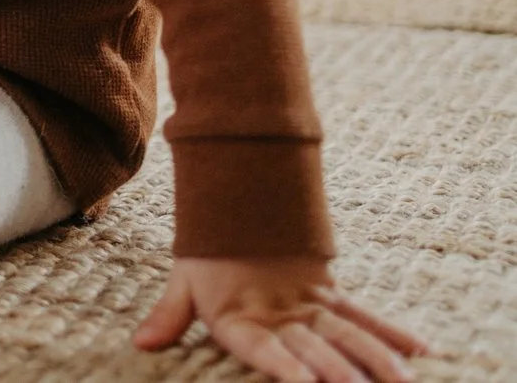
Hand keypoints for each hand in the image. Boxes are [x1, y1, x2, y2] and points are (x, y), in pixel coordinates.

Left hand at [134, 257, 426, 381]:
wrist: (238, 199)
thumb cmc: (208, 254)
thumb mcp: (184, 281)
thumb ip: (169, 316)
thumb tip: (140, 344)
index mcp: (241, 314)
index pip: (263, 345)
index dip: (282, 364)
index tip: (304, 382)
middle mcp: (280, 311)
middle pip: (314, 343)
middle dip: (339, 369)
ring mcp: (310, 302)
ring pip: (349, 331)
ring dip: (377, 357)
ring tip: (403, 382)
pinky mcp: (331, 293)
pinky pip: (367, 315)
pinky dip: (395, 334)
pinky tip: (424, 353)